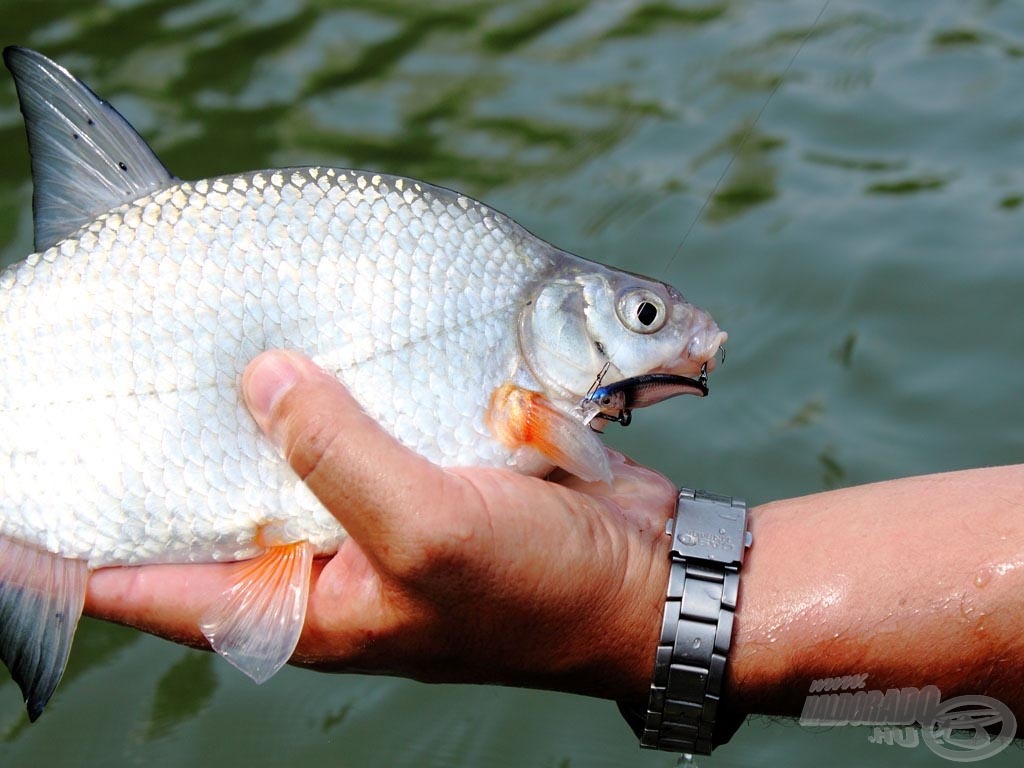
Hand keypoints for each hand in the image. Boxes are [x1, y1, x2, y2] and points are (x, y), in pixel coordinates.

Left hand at [85, 350, 676, 702]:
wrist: (645, 576)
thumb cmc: (538, 590)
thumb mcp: (427, 533)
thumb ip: (335, 457)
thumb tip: (257, 378)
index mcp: (303, 607)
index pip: (154, 587)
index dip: (77, 547)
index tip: (24, 489)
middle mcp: (323, 563)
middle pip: (209, 510)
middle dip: (157, 456)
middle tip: (102, 385)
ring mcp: (370, 513)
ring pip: (281, 455)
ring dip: (248, 410)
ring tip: (188, 346)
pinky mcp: (417, 470)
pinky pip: (352, 424)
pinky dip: (330, 389)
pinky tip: (304, 340)